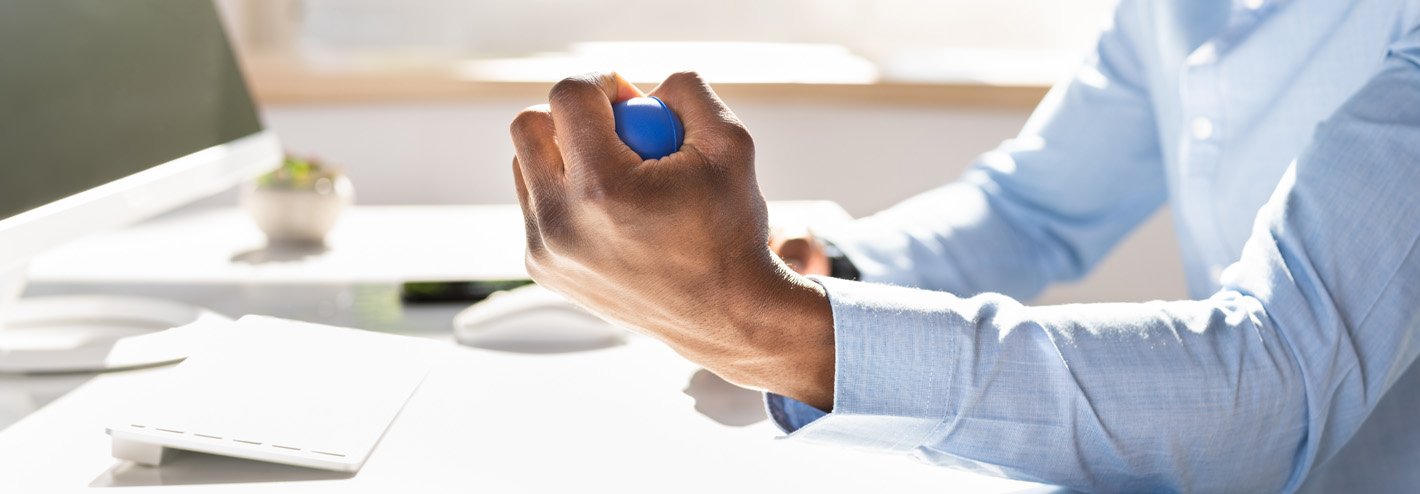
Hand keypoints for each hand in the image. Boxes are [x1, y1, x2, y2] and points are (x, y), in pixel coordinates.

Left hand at [510, 72, 833, 409]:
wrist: (724, 315)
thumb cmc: (731, 231)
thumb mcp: (730, 144)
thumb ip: (686, 91)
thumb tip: (644, 85)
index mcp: (603, 187)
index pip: (566, 97)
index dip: (599, 81)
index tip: (628, 97)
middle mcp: (561, 221)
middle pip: (528, 127)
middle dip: (570, 115)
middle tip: (616, 128)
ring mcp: (545, 250)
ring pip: (526, 166)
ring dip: (564, 154)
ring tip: (620, 174)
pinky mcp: (541, 269)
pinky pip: (536, 206)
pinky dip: (565, 195)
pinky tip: (614, 212)